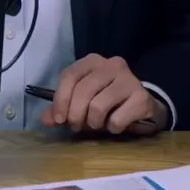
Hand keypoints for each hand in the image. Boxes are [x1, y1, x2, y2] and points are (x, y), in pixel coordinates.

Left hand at [41, 54, 167, 135]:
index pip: (69, 76)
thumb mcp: (82, 102)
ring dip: (94, 123)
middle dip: (75, 115)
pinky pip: (116, 119)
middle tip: (77, 126)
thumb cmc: (109, 102)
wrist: (144, 108)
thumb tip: (45, 119)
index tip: (59, 119)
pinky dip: (112, 128)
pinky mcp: (141, 96)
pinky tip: (115, 125)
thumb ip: (62, 109)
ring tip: (97, 125)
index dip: (60, 100)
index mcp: (93, 61)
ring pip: (98, 106)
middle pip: (83, 91)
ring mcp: (129, 79)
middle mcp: (112, 64)